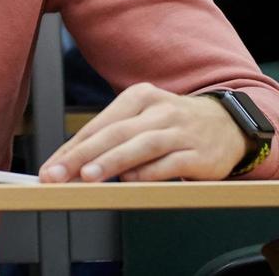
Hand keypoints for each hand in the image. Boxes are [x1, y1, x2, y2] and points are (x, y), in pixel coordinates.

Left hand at [38, 83, 247, 182]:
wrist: (229, 124)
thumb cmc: (173, 125)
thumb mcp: (143, 120)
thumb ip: (112, 140)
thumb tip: (74, 166)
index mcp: (139, 97)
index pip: (98, 125)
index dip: (71, 147)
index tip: (50, 168)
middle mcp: (159, 110)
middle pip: (115, 133)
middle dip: (82, 156)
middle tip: (58, 174)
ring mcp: (181, 130)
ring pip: (140, 145)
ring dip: (112, 161)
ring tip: (87, 177)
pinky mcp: (199, 153)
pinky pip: (169, 164)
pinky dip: (148, 174)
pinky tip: (129, 182)